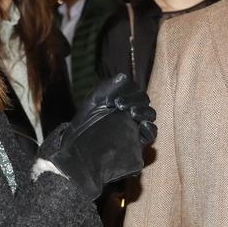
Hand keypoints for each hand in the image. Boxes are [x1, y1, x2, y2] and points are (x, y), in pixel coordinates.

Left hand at [38, 75, 156, 198]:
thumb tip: (122, 76)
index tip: (110, 101)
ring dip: (144, 111)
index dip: (127, 92)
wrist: (76, 150)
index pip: (133, 91)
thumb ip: (105, 89)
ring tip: (132, 113)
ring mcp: (135, 127)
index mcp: (121, 101)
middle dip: (134, 100)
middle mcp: (130, 112)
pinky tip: (142, 126)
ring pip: (149, 115)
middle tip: (119, 105)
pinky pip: (150, 134)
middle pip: (143, 101)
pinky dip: (150, 128)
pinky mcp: (137, 142)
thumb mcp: (91, 104)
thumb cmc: (83, 125)